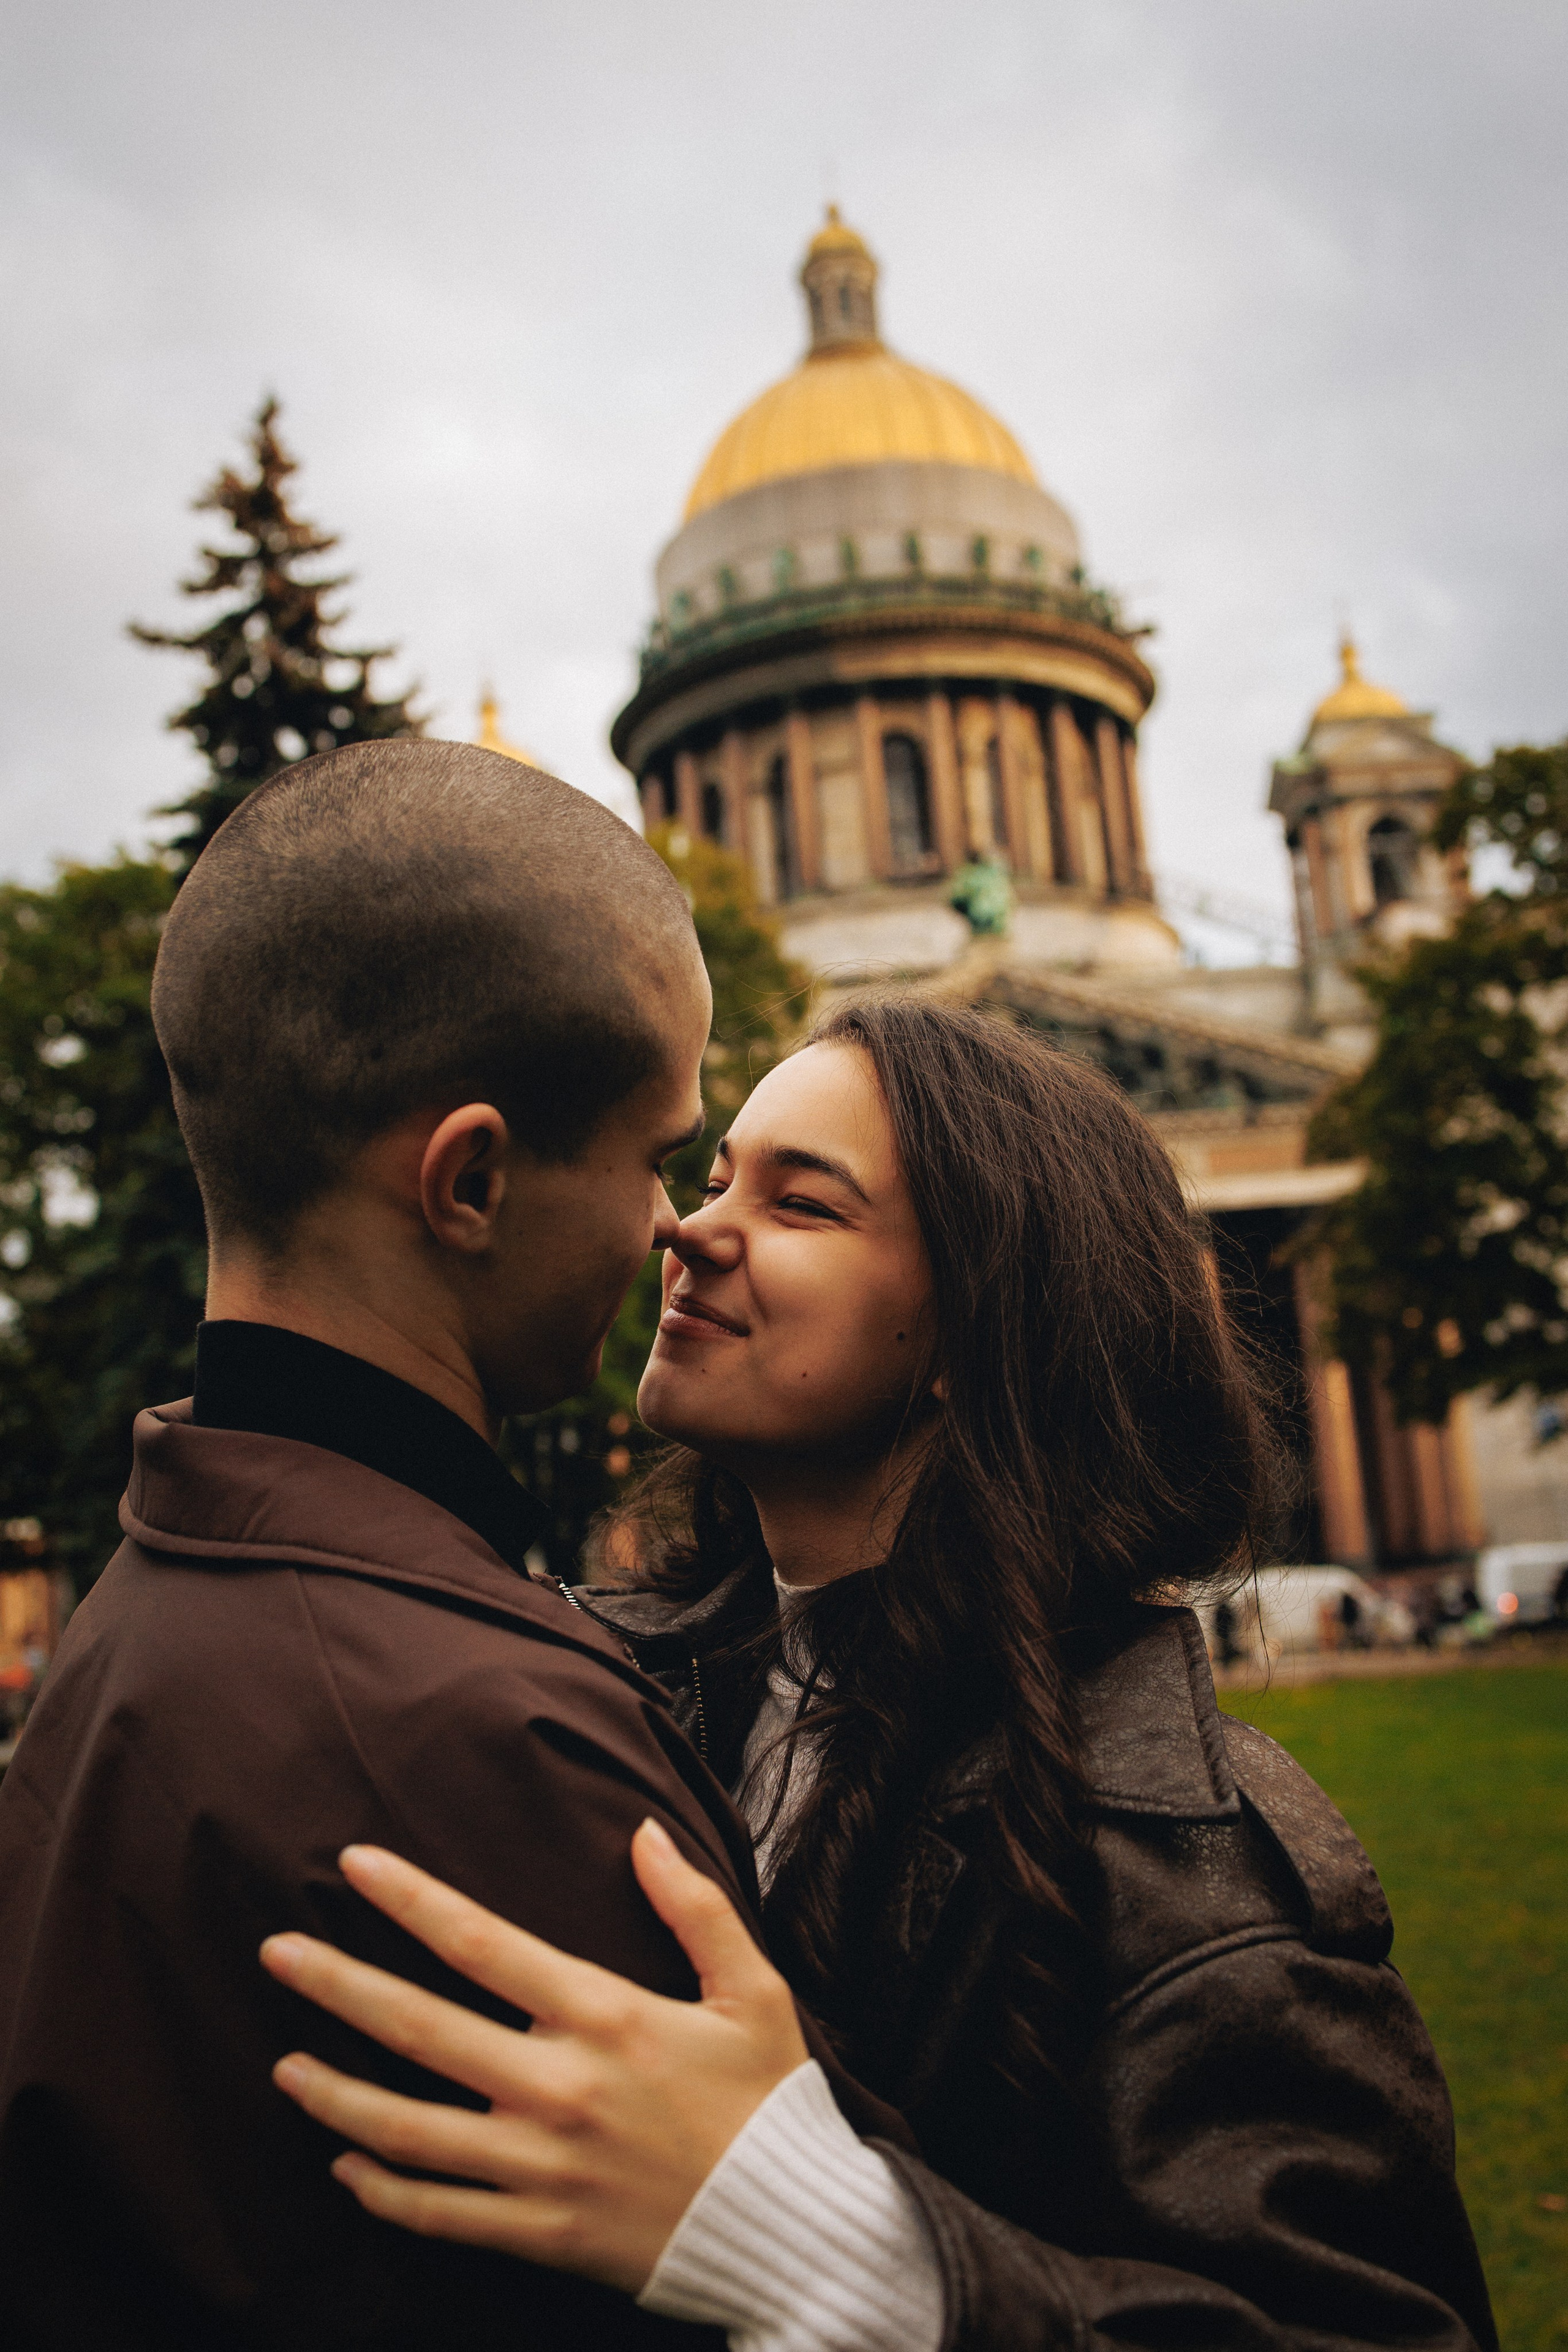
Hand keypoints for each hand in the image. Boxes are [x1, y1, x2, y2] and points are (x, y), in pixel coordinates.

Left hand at [259, 1818, 808, 2291]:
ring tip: (283, 2066)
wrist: (796, 2229)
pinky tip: (345, 2165)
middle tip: (273, 1952)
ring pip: (408, 2130)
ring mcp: (542, 2167)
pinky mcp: (541, 2234)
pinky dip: (383, 2192)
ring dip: (335, 2095)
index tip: (353, 1863)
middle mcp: (559, 2087)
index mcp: (605, 2016)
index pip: (481, 1942)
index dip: (411, 1899)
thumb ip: (695, 1905)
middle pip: (420, 2027)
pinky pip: (440, 2215)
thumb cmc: (770, 2100)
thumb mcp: (753, 1987)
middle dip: (337, 1985)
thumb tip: (643, 1831)